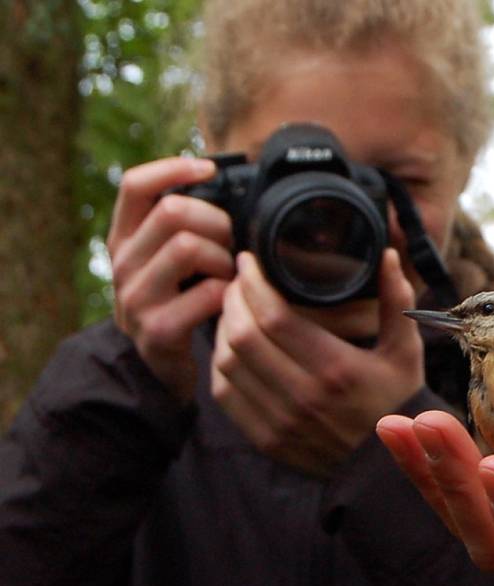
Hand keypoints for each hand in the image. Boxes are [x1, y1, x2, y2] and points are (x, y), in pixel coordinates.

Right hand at [107, 157, 234, 401]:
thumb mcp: (167, 260)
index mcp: (124, 239)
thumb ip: (183, 225)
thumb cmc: (177, 301)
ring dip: (224, 258)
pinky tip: (228, 299)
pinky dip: (228, 292)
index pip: (134, 185)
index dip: (173, 168)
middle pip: (172, 211)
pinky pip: (206, 293)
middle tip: (230, 243)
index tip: (208, 169)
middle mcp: (122, 264)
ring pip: (189, 247)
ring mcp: (136, 299)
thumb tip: (223, 182)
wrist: (160, 368)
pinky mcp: (158, 330)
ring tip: (229, 274)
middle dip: (216, 221)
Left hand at [211, 249, 423, 477]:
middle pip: (243, 337)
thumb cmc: (397, 400)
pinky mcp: (266, 439)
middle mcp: (303, 396)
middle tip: (237, 281)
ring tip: (232, 309)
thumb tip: (387, 254)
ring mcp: (280, 421)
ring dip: (222, 330)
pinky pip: (225, 395)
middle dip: (233, 300)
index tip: (247, 261)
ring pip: (227, 364)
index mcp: (336, 368)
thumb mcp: (405, 350)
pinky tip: (231, 347)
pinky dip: (221, 365)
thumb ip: (395, 300)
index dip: (253, 284)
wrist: (387, 467)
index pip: (274, 317)